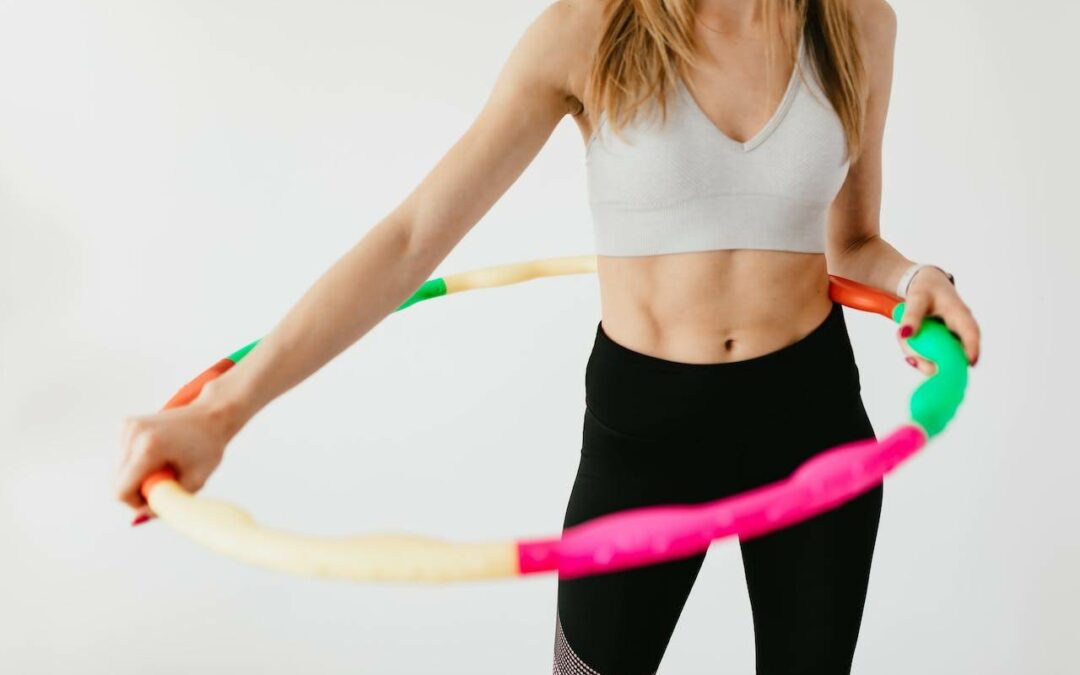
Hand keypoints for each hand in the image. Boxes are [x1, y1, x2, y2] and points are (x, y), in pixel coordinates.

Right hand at [115, 381, 242, 524]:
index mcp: (149, 447)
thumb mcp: (195, 481)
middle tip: (167, 480)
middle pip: (118, 482)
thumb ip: (166, 502)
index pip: (121, 490)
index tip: (158, 497)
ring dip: (138, 476)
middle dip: (138, 489)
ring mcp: (128, 426)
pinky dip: (137, 464)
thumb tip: (137, 519)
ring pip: (119, 471)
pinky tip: (159, 455)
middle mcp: (133, 433)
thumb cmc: (208, 447)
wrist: (212, 415)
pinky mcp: (126, 424)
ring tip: (166, 465)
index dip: (136, 502)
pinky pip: (123, 458)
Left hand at [896, 267, 979, 375]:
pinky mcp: (943, 345)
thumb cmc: (926, 289)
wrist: (926, 286)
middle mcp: (961, 331)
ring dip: (919, 355)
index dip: (973, 349)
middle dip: (934, 362)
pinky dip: (916, 351)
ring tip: (903, 337)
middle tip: (912, 359)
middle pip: (957, 355)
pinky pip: (931, 356)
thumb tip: (905, 334)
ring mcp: (953, 340)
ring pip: (941, 359)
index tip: (970, 363)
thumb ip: (911, 316)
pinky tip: (906, 338)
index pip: (971, 334)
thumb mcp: (917, 299)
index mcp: (960, 315)